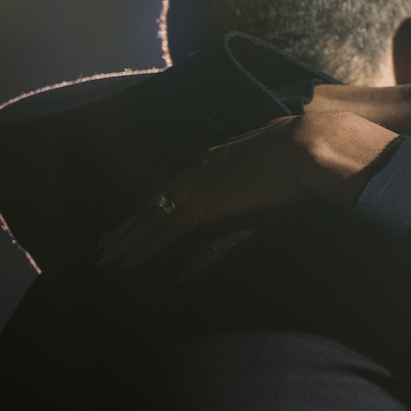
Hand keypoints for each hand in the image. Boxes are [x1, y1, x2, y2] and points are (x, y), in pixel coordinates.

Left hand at [94, 112, 397, 266]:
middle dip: (126, 226)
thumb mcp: (273, 166)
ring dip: (124, 242)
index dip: (150, 208)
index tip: (133, 223)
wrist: (309, 146)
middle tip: (101, 245)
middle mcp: (198, 170)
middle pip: (152, 203)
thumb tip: (266, 188)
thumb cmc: (303, 157)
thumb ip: (259, 177)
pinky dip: (143, 249)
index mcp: (214, 160)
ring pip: (150, 219)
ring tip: (101, 259)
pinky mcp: (204, 205)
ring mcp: (198, 187)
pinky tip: (124, 263)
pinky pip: (165, 232)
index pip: (172, 189)